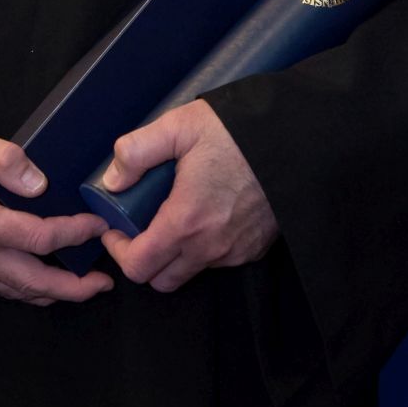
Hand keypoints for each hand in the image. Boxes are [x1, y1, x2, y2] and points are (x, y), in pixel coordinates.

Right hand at [0, 121, 112, 305]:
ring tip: (84, 286)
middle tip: (105, 282)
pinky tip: (43, 280)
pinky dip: (27, 288)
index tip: (97, 224)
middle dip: (73, 287)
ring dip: (53, 292)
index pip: (38, 237)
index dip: (74, 233)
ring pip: (17, 291)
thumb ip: (4, 158)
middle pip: (33, 281)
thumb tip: (40, 184)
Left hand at [99, 100, 278, 293]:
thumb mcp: (178, 127)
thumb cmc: (236, 132)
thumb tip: (113, 180)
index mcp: (185, 221)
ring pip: (192, 271)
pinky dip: (206, 248)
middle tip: (140, 228)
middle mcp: (211, 247)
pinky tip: (208, 215)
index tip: (115, 231)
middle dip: (144, 260)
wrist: (294, 139)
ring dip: (176, 254)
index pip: (138, 266)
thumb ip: (136, 151)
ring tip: (176, 215)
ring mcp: (236, 252)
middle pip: (162, 279)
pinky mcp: (256, 248)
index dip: (118, 251)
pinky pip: (221, 261)